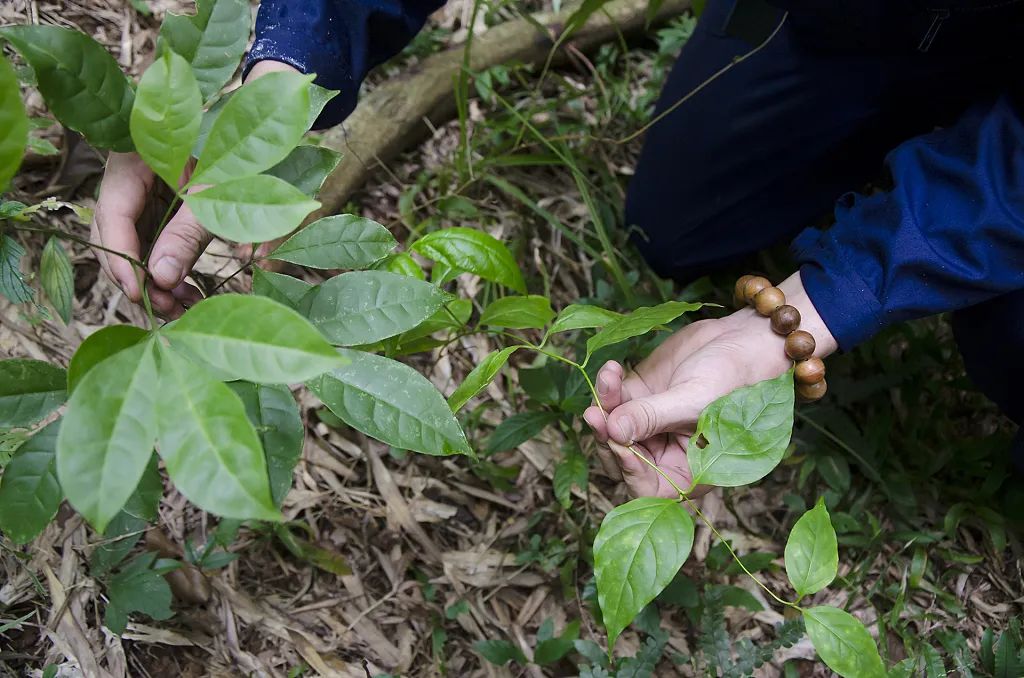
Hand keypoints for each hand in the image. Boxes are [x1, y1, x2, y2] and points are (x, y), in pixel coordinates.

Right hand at [90, 60, 299, 317]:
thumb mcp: (213, 193)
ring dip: (156, 280)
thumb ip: (186, 234)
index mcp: (131, 162)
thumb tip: (161, 279)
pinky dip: (171, 270)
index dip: (121, 259)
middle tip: (168, 309)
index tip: (140, 293)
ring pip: (136, 246)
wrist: (259, 129)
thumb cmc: (237, 149)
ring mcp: (144, 199)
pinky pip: (156, 246)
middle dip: (139, 276)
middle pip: (117, 237)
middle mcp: (129, 182)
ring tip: (184, 308)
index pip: (112, 217)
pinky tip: (190, 295)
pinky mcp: (162, 213)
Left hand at [584, 272, 836, 498]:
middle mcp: (664, 453)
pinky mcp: (638, 398)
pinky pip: (612, 400)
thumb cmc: (733, 377)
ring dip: (603, 406)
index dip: (628, 470)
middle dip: (606, 437)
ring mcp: (648, 425)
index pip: (648, 487)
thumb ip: (652, 417)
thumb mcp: (693, 400)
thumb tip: (613, 431)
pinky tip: (613, 369)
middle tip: (595, 414)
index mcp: (688, 470)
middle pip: (620, 459)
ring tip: (609, 379)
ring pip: (610, 429)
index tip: (618, 443)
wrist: (742, 340)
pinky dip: (607, 386)